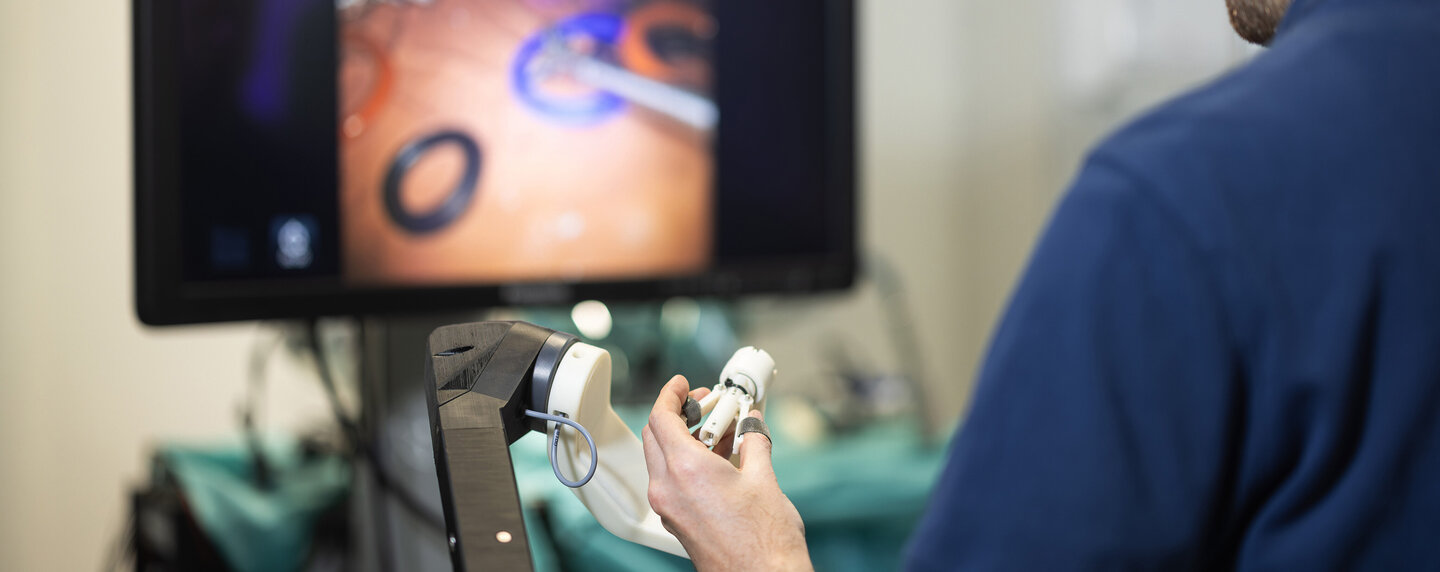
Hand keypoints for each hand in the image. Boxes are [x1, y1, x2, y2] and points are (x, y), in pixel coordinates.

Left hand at [642, 376, 811, 570]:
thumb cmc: (765, 541)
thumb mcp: (765, 479)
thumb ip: (754, 442)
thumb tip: (753, 425)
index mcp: (685, 470)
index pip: (660, 417)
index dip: (669, 394)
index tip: (681, 384)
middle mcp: (668, 488)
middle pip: (655, 435)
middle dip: (677, 414)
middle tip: (705, 404)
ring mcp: (669, 508)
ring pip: (662, 458)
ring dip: (685, 439)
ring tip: (720, 432)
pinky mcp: (677, 521)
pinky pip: (672, 480)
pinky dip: (688, 462)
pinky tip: (719, 460)